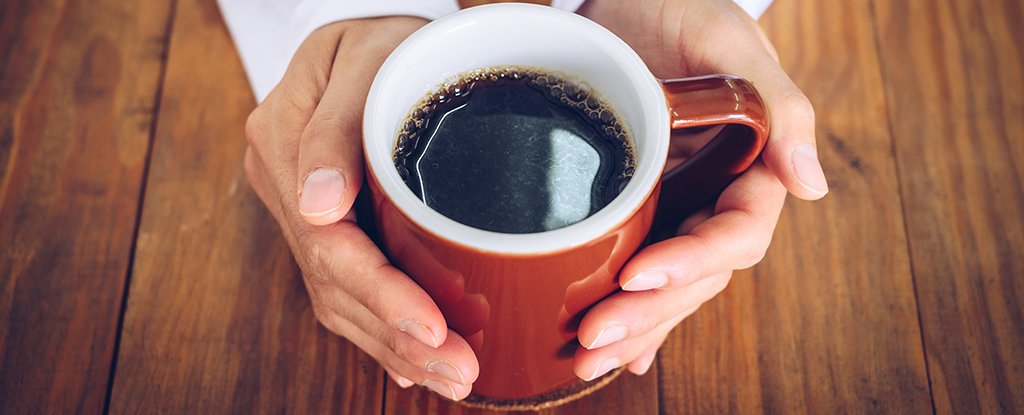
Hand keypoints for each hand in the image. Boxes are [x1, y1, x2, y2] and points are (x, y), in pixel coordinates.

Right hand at [243, 17, 478, 399]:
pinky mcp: (327, 224)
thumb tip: (318, 207)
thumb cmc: (387, 40)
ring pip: (339, 297)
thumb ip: (335, 127)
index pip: (329, 241)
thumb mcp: (368, 57)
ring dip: (394, 346)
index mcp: (283, 140)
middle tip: (460, 372)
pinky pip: (345, 287)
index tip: (433, 327)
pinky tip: (413, 363)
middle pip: (335, 282)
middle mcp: (285, 185)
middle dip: (398, 337)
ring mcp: (301, 208)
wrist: (376, 41)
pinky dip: (382, 330)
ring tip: (451, 377)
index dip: (381, 293)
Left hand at [573, 0, 828, 378]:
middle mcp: (716, 198)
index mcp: (752, 169)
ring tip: (585, 359)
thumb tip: (810, 188)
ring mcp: (678, 208)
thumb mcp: (729, 41)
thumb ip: (780, 107)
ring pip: (666, 284)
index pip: (735, 235)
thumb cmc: (684, 7)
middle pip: (695, 275)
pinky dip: (630, 313)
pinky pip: (638, 268)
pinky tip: (613, 351)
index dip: (691, 262)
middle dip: (650, 313)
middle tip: (594, 338)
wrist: (629, 2)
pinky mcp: (638, 209)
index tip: (638, 277)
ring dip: (632, 328)